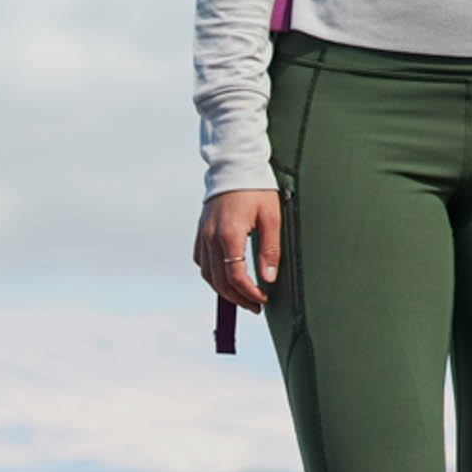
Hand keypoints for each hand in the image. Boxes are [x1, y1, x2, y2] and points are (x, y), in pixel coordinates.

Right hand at [196, 188, 281, 310]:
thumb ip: (270, 249)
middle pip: (219, 281)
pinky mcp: (201, 231)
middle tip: (255, 305)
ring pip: (207, 274)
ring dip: (223, 290)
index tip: (262, 299)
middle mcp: (211, 237)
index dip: (249, 293)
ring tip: (241, 296)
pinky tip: (224, 277)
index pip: (236, 276)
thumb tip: (268, 278)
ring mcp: (203, 235)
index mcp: (229, 234)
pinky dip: (212, 274)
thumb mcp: (271, 217)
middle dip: (238, 298)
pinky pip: (201, 260)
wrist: (234, 166)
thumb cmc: (255, 188)